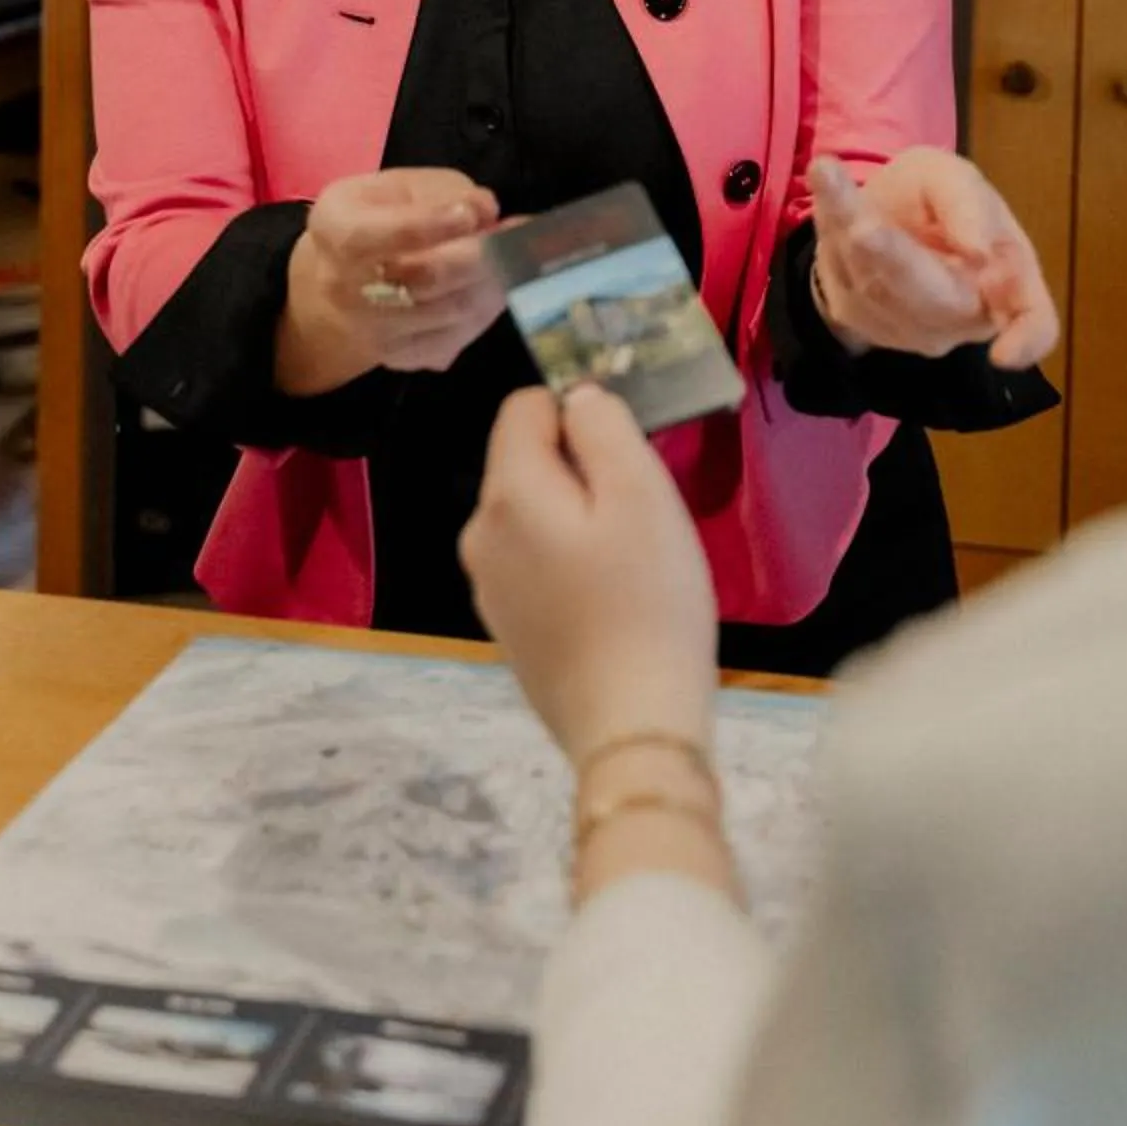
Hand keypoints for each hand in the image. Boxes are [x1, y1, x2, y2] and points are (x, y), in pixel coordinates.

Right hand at [275, 167, 503, 396]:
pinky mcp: (401, 358)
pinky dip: (486, 310)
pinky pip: (457, 337)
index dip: (427, 225)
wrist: (342, 281)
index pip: (377, 235)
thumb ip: (442, 191)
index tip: (470, 213)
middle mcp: (344, 287)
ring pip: (449, 310)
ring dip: (493, 282)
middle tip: (517, 235)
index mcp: (336, 229)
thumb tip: (485, 210)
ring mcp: (372, 330)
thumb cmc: (378, 218)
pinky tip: (498, 285)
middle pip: (421, 278)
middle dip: (478, 255)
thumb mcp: (400, 186)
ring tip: (518, 257)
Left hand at [460, 385, 718, 764]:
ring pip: (535, 515)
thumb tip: (578, 398)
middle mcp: (479, 535)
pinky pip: (536, 564)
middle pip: (528, 462)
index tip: (628, 457)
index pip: (525, 405)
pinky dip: (570, 566)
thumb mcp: (642, 493)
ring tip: (631, 565)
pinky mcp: (508, 629)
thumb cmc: (647, 602)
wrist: (632, 727)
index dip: (580, 413)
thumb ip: (604, 425)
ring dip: (579, 520)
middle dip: (582, 471)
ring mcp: (488, 587)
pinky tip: (611, 605)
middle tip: (641, 517)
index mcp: (507, 494)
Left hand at [809, 148, 1059, 367]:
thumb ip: (968, 203)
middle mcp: (960, 314)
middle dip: (897, 261)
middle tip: (864, 227)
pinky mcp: (858, 317)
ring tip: (828, 176)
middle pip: (934, 301)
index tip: (1006, 355)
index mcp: (1008, 280)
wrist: (879, 216)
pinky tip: (822, 177)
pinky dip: (829, 221)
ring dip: (850, 232)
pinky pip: (841, 274)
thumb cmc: (937, 202)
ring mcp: (906, 328)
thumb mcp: (956, 179)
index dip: (1027, 342)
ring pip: (876, 284)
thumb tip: (977, 249)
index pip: (1035, 323)